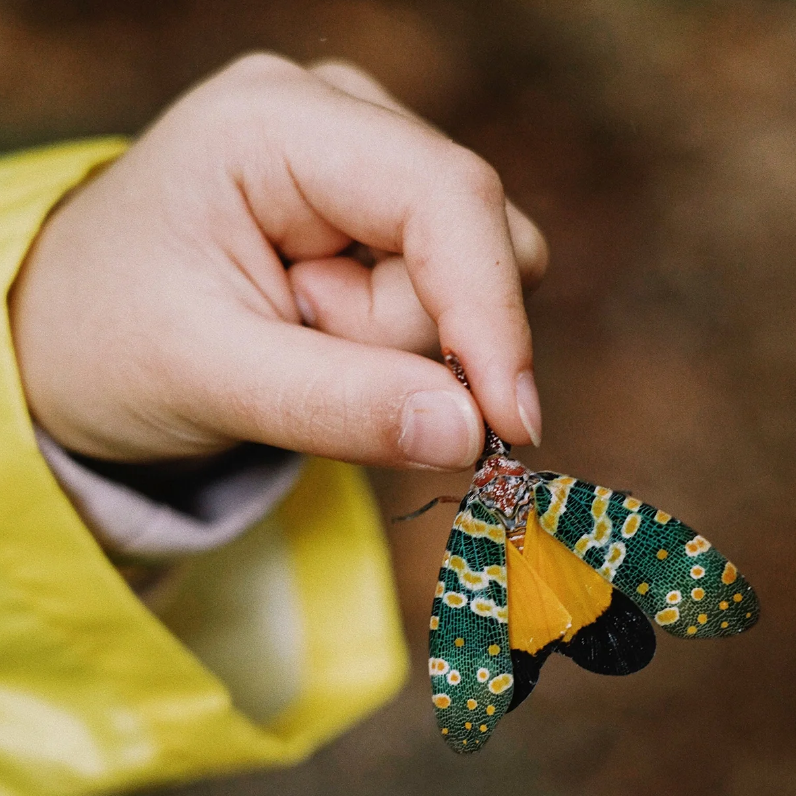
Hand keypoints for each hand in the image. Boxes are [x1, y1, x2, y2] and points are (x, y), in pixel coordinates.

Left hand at [9, 54, 546, 469]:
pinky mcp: (376, 210)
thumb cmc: (113, 339)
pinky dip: (397, 339)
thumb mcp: (210, 377)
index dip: (490, 314)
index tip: (510, 424)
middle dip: (406, 337)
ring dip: (397, 343)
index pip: (443, 197)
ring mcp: (364, 159)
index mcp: (277, 121)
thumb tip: (469, 433)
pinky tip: (321, 331)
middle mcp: (338, 117)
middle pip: (469, 239)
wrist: (76, 336)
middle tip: (301, 354)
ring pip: (470, 270)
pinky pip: (446, 288)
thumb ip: (340, 407)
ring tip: (296, 336)